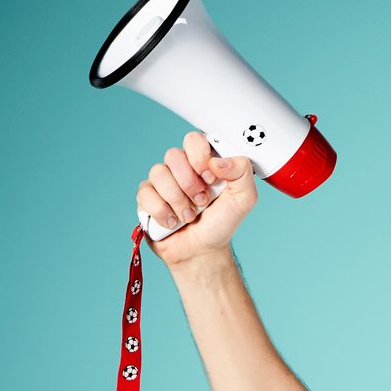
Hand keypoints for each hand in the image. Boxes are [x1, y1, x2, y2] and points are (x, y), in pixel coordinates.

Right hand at [137, 130, 258, 266]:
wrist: (203, 251)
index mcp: (203, 162)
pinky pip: (146, 193)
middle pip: (173, 155)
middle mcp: (180, 168)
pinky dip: (163, 212)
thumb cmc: (221, 223)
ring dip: (178, 201)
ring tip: (189, 216)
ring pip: (158, 173)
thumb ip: (242, 173)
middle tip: (202, 201)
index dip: (200, 157)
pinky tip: (172, 222)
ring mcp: (161, 182)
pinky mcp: (146, 198)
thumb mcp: (244, 199)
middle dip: (190, 183)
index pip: (194, 140)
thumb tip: (218, 160)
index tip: (212, 179)